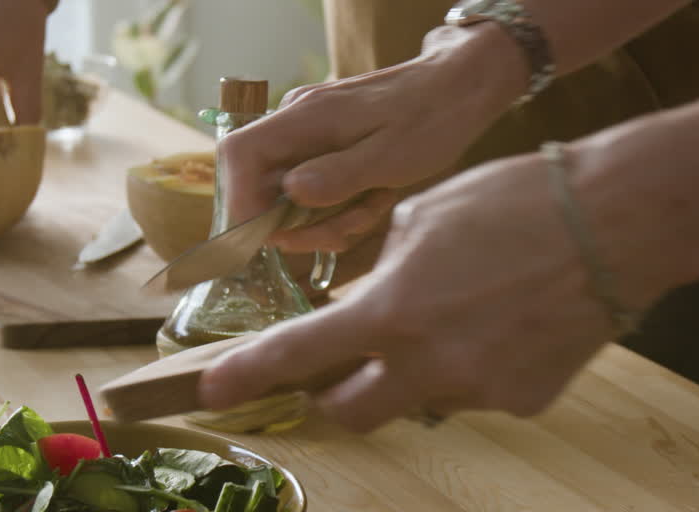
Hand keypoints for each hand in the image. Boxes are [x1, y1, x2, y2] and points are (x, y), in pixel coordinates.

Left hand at [199, 149, 674, 432]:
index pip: (298, 354)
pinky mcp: (525, 402)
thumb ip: (380, 269)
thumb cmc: (515, 202)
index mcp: (392, 311)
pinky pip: (479, 394)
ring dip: (419, 372)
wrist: (619, 222)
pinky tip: (509, 326)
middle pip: (352, 414)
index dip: (248, 377)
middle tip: (343, 368)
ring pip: (422, 399)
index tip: (212, 394)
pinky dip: (478, 368)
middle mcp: (429, 365)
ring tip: (467, 312)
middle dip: (336, 397)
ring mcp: (479, 391)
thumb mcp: (422, 218)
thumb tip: (365, 302)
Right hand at [217, 24, 525, 255]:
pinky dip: (336, 206)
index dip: (240, 202)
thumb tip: (291, 193)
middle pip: (261, 186)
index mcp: (304, 118)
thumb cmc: (432, 118)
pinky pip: (310, 187)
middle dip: (299, 223)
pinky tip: (372, 197)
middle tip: (346, 232)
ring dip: (325, 218)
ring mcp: (306, 133)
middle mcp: (295, 122)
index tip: (269, 238)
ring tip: (373, 206)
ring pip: (288, 195)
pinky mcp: (321, 145)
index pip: (239, 155)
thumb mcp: (392, 157)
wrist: (459, 87)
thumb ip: (339, 176)